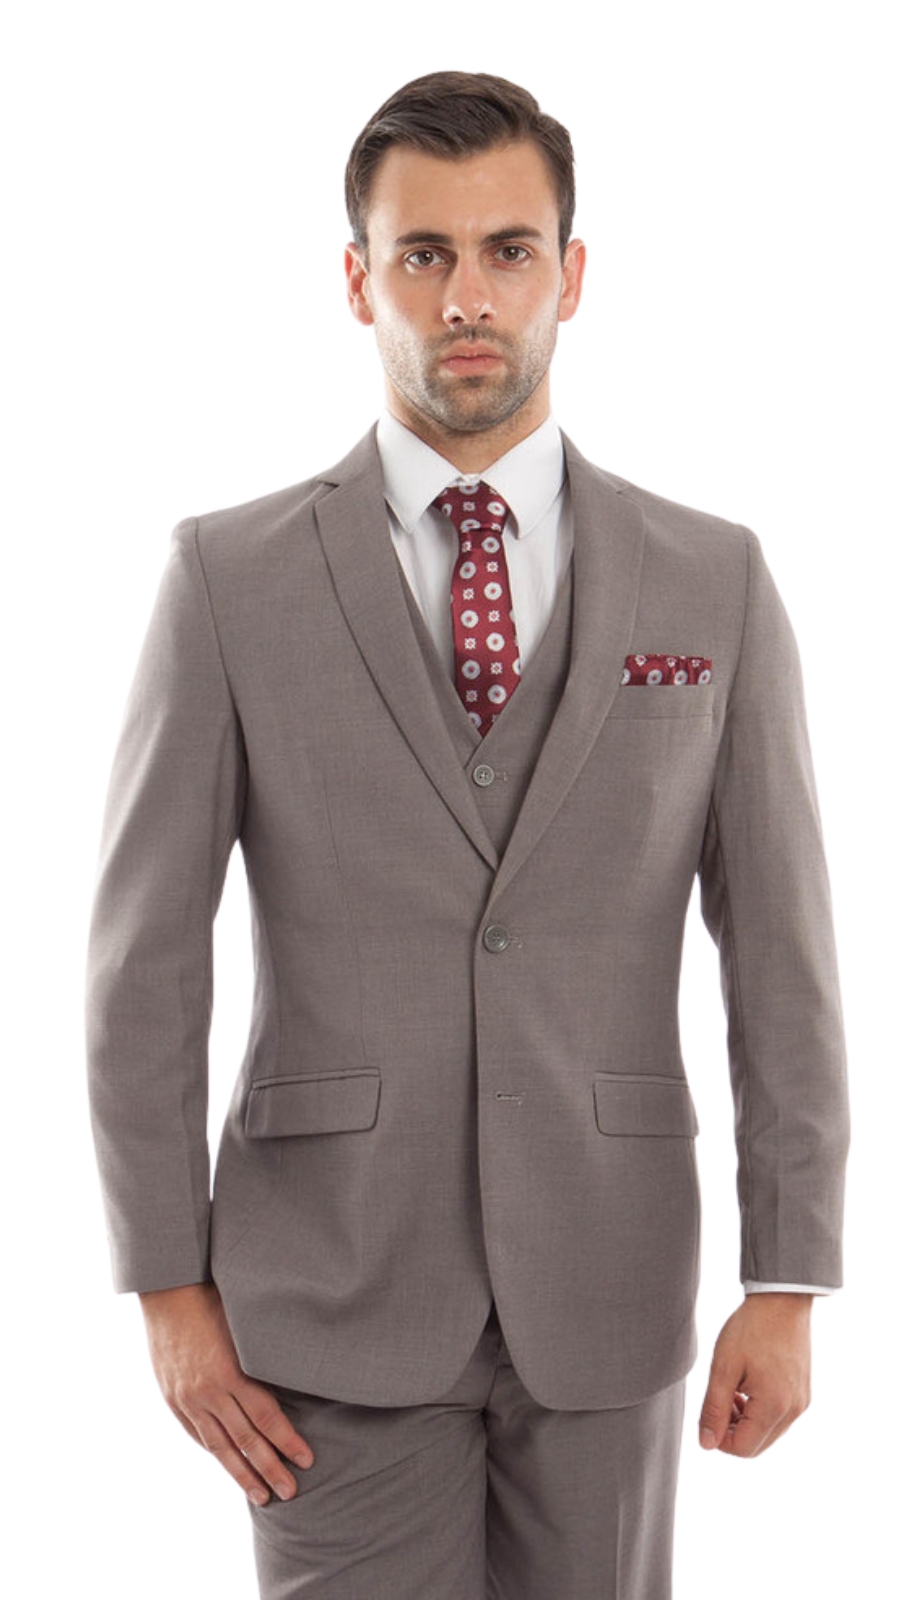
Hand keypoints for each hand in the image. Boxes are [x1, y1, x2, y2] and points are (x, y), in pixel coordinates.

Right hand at [139, 1281, 313, 1503]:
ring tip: (261, 1495)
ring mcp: (188, 1399)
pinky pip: (198, 1435)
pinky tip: (230, 1464)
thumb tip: (291, 1387)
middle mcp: (210, 1391)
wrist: (168, 1292)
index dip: (288, 1442)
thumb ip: (261, 1361)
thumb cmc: (214, 1301)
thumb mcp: (244, 1328)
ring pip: (220, 1446)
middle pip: (247, 1440)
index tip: (306, 1459)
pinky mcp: (173, 1399)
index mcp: (232, 1371)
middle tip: (290, 1492)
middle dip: (271, 1469)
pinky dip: (216, 1452)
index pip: (267, 1418)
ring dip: (243, 1474)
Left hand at [698, 1292, 812, 1457]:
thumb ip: (713, 1409)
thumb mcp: (723, 1367)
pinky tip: (748, 1385)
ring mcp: (801, 1402)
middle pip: (756, 1445)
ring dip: (745, 1421)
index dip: (718, 1437)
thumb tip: (706, 1443)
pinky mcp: (803, 1393)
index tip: (708, 1412)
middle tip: (720, 1398)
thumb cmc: (752, 1328)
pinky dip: (759, 1411)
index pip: (743, 1448)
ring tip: (732, 1388)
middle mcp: (794, 1410)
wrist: (782, 1299)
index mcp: (774, 1406)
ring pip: (768, 1432)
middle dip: (732, 1430)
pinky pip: (779, 1417)